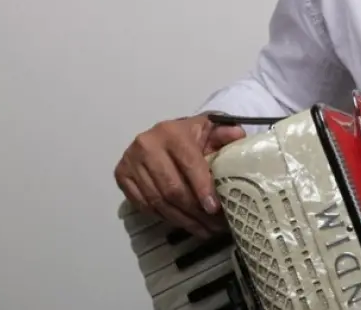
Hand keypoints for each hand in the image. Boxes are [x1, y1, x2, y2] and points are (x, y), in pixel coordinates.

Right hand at [114, 113, 245, 237]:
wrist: (162, 134)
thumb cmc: (191, 135)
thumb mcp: (210, 129)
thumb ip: (226, 133)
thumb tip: (239, 137)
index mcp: (172, 132)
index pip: (189, 164)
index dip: (202, 188)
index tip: (214, 209)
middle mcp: (147, 146)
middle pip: (172, 188)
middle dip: (194, 211)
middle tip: (213, 226)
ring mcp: (130, 162)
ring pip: (157, 201)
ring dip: (182, 220)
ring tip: (203, 230)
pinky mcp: (121, 176)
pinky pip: (143, 205)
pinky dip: (164, 218)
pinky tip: (182, 224)